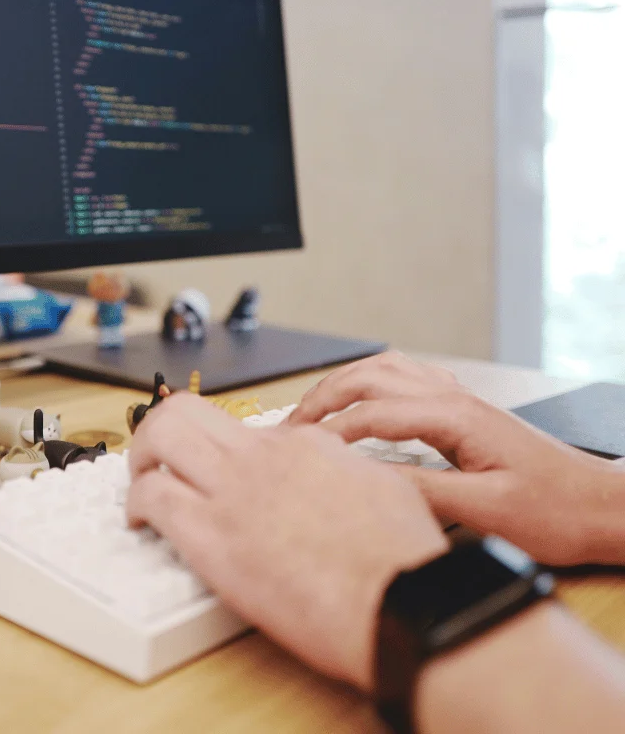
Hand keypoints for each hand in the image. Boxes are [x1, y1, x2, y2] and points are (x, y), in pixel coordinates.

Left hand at [127, 393, 446, 690]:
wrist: (401, 602)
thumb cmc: (403, 562)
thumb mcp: (384, 489)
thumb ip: (346, 473)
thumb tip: (334, 474)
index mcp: (306, 445)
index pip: (242, 428)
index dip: (223, 451)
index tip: (217, 471)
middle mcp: (263, 457)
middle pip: (186, 409)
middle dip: (158, 428)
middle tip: (154, 457)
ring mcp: (234, 491)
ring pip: (160, 436)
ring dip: (140, 457)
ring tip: (141, 484)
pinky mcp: (212, 537)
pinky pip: (152, 497)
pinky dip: (135, 504)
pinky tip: (141, 523)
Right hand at [289, 352, 624, 565]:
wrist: (602, 506)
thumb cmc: (556, 511)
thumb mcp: (486, 510)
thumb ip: (423, 491)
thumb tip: (367, 482)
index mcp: (455, 417)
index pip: (370, 414)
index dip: (328, 433)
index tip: (298, 453)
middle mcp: (454, 398)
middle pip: (369, 377)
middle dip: (321, 398)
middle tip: (289, 428)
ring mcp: (459, 400)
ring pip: (384, 370)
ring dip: (342, 384)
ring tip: (311, 410)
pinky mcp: (464, 412)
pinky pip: (405, 379)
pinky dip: (370, 384)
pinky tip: (362, 402)